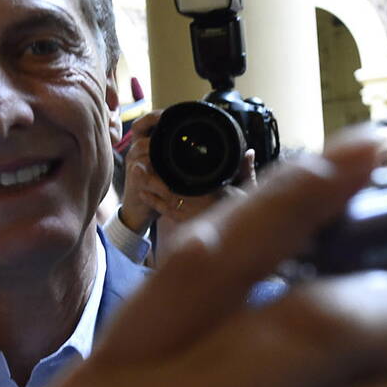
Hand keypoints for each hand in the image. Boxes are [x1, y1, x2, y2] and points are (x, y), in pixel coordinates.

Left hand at [119, 110, 252, 246]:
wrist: (240, 235)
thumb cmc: (242, 208)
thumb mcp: (248, 188)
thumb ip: (246, 169)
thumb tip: (250, 151)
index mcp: (211, 191)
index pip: (187, 178)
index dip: (170, 168)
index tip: (159, 155)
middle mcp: (198, 203)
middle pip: (170, 187)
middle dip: (153, 175)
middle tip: (139, 164)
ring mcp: (190, 214)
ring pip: (164, 198)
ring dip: (149, 186)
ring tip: (136, 172)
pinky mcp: (185, 222)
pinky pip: (164, 211)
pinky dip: (152, 202)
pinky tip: (142, 193)